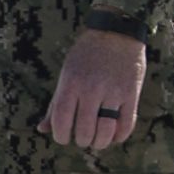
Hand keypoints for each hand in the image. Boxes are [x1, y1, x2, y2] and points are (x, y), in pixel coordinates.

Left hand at [40, 28, 148, 152]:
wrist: (117, 31)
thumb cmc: (86, 54)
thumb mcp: (67, 73)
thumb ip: (56, 102)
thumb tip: (42, 129)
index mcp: (70, 83)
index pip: (61, 121)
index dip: (61, 136)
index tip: (64, 138)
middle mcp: (91, 89)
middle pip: (84, 131)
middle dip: (82, 140)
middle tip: (83, 137)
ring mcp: (112, 92)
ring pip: (105, 132)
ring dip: (100, 143)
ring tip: (98, 141)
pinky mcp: (131, 93)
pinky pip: (126, 125)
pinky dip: (119, 136)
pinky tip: (114, 135)